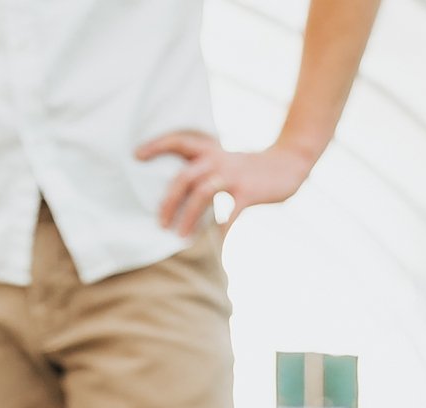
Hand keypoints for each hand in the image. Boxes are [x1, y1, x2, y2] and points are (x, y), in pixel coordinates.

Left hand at [134, 131, 313, 238]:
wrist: (288, 163)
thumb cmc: (252, 168)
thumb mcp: (226, 160)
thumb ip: (205, 168)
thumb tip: (181, 189)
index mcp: (210, 150)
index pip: (178, 140)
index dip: (156, 145)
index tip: (136, 156)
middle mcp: (217, 160)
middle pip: (184, 176)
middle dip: (168, 201)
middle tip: (159, 223)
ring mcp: (233, 176)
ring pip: (202, 194)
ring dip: (189, 218)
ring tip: (180, 237)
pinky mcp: (248, 192)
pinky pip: (230, 216)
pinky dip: (221, 233)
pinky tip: (216, 249)